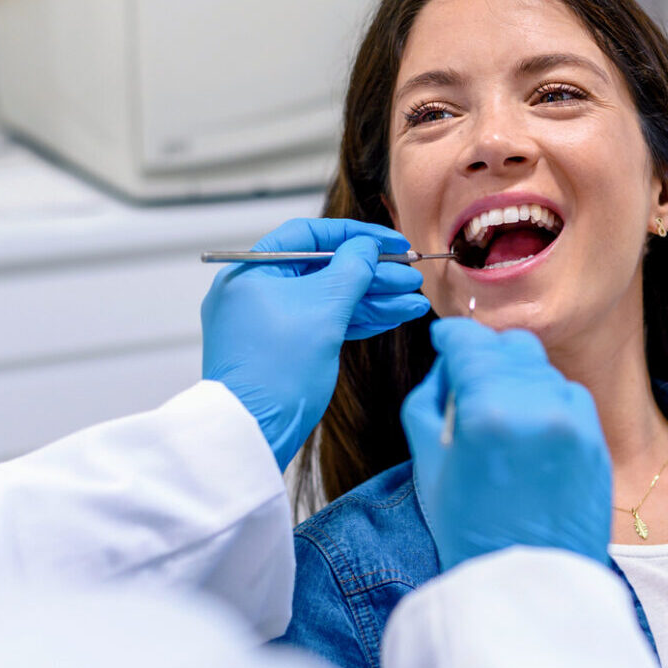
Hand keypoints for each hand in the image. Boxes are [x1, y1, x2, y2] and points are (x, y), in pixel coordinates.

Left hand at [200, 218, 429, 467]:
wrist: (253, 432)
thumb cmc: (275, 369)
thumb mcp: (323, 308)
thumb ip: (351, 270)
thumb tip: (365, 248)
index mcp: (252, 271)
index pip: (309, 235)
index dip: (355, 236)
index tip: (392, 241)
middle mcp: (256, 292)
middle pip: (324, 269)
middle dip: (372, 274)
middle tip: (411, 278)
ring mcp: (269, 322)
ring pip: (329, 300)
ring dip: (373, 299)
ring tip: (414, 303)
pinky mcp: (283, 349)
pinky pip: (324, 323)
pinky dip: (357, 320)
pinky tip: (392, 317)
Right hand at [399, 319, 610, 568]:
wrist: (525, 585)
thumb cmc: (467, 529)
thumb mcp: (428, 462)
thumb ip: (429, 399)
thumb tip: (447, 365)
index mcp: (488, 411)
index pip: (469, 342)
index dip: (451, 337)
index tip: (445, 341)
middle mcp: (538, 406)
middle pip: (510, 345)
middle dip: (486, 356)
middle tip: (468, 381)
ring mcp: (574, 422)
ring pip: (542, 368)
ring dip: (518, 378)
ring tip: (499, 416)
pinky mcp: (596, 440)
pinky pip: (568, 396)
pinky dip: (546, 402)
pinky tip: (529, 433)